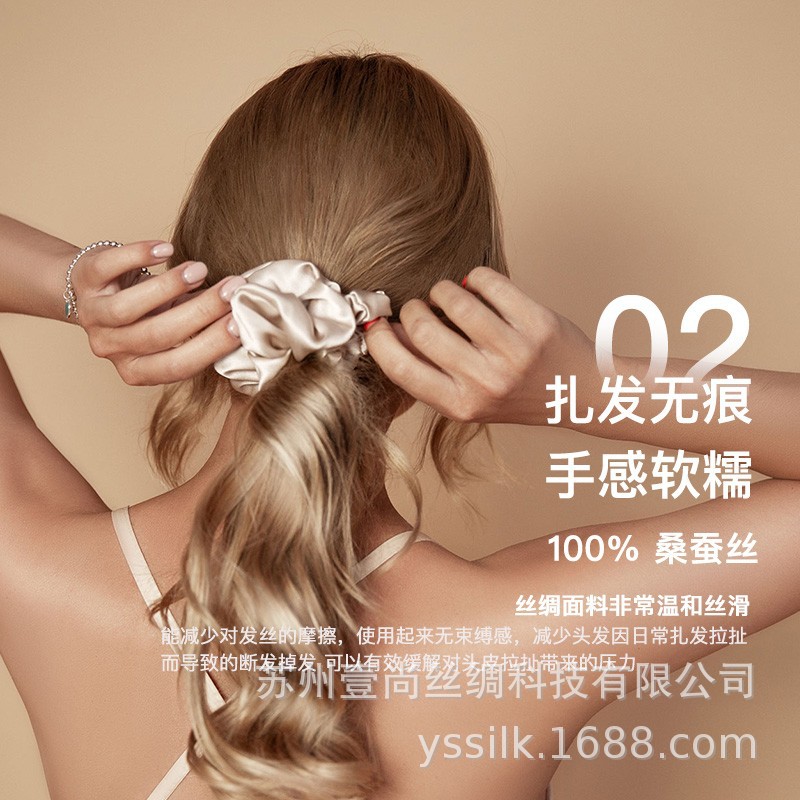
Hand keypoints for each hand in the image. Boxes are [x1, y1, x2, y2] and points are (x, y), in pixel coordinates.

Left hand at [71, 240, 243, 385]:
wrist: (95, 288)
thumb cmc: (148, 312)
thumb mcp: (172, 330)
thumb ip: (202, 331)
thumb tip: (251, 319)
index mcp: (138, 370)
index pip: (179, 366)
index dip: (211, 345)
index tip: (242, 323)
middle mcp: (112, 349)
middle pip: (158, 336)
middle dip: (201, 311)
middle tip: (234, 289)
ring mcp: (94, 316)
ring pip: (128, 309)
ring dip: (169, 288)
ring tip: (201, 270)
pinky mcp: (85, 280)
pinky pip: (109, 268)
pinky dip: (137, 256)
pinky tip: (166, 249)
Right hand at [364, 267, 595, 425]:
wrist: (578, 394)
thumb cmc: (516, 395)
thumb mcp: (469, 400)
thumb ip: (431, 373)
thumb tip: (387, 332)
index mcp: (461, 406)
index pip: (401, 369)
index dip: (380, 340)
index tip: (377, 324)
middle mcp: (486, 383)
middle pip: (422, 328)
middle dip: (413, 308)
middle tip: (421, 307)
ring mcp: (513, 353)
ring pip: (454, 299)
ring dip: (443, 289)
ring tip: (449, 294)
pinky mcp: (537, 324)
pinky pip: (489, 282)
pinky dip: (476, 277)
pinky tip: (478, 286)